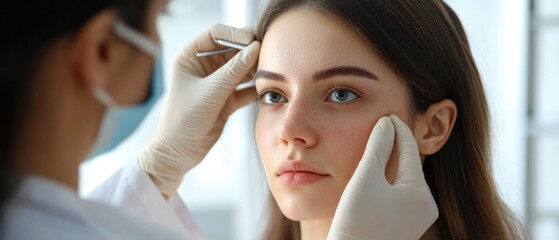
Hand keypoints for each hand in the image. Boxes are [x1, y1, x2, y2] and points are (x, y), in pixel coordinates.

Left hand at [139, 25, 260, 195]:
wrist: (178, 153)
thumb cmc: (183, 121)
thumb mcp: (210, 93)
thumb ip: (233, 71)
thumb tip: (256, 48)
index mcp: (190, 57)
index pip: (216, 35)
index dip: (236, 35)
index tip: (254, 41)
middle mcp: (203, 67)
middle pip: (232, 50)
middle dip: (250, 51)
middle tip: (269, 53)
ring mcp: (216, 83)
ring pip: (241, 69)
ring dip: (255, 70)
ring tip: (272, 71)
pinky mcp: (226, 99)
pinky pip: (245, 88)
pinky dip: (255, 88)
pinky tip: (267, 89)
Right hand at [327, 115, 437, 239]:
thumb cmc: (357, 224)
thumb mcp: (365, 180)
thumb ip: (377, 148)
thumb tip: (387, 123)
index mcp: (420, 193)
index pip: (409, 148)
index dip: (397, 127)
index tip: (387, 111)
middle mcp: (424, 205)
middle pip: (409, 162)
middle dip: (395, 143)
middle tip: (383, 121)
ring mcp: (414, 216)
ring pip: (403, 176)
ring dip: (390, 159)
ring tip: (377, 141)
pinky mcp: (402, 224)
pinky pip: (398, 191)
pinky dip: (387, 176)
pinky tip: (374, 169)